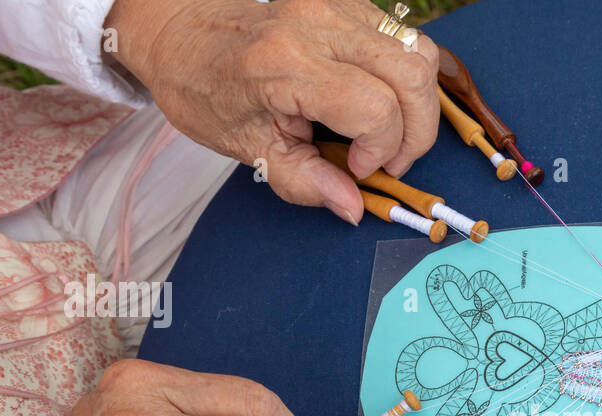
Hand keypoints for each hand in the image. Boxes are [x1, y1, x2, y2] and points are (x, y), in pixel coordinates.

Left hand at [104, 0, 439, 223]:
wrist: (183, 33)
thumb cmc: (208, 91)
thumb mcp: (249, 149)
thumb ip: (304, 182)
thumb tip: (353, 208)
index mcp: (287, 64)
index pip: (375, 110)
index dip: (380, 150)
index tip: (356, 169)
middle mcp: (318, 25)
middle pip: (411, 77)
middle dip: (415, 132)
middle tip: (389, 161)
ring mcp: (336, 6)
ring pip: (418, 53)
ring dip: (418, 105)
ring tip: (390, 132)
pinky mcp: (348, 2)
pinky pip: (404, 39)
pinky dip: (405, 78)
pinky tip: (379, 100)